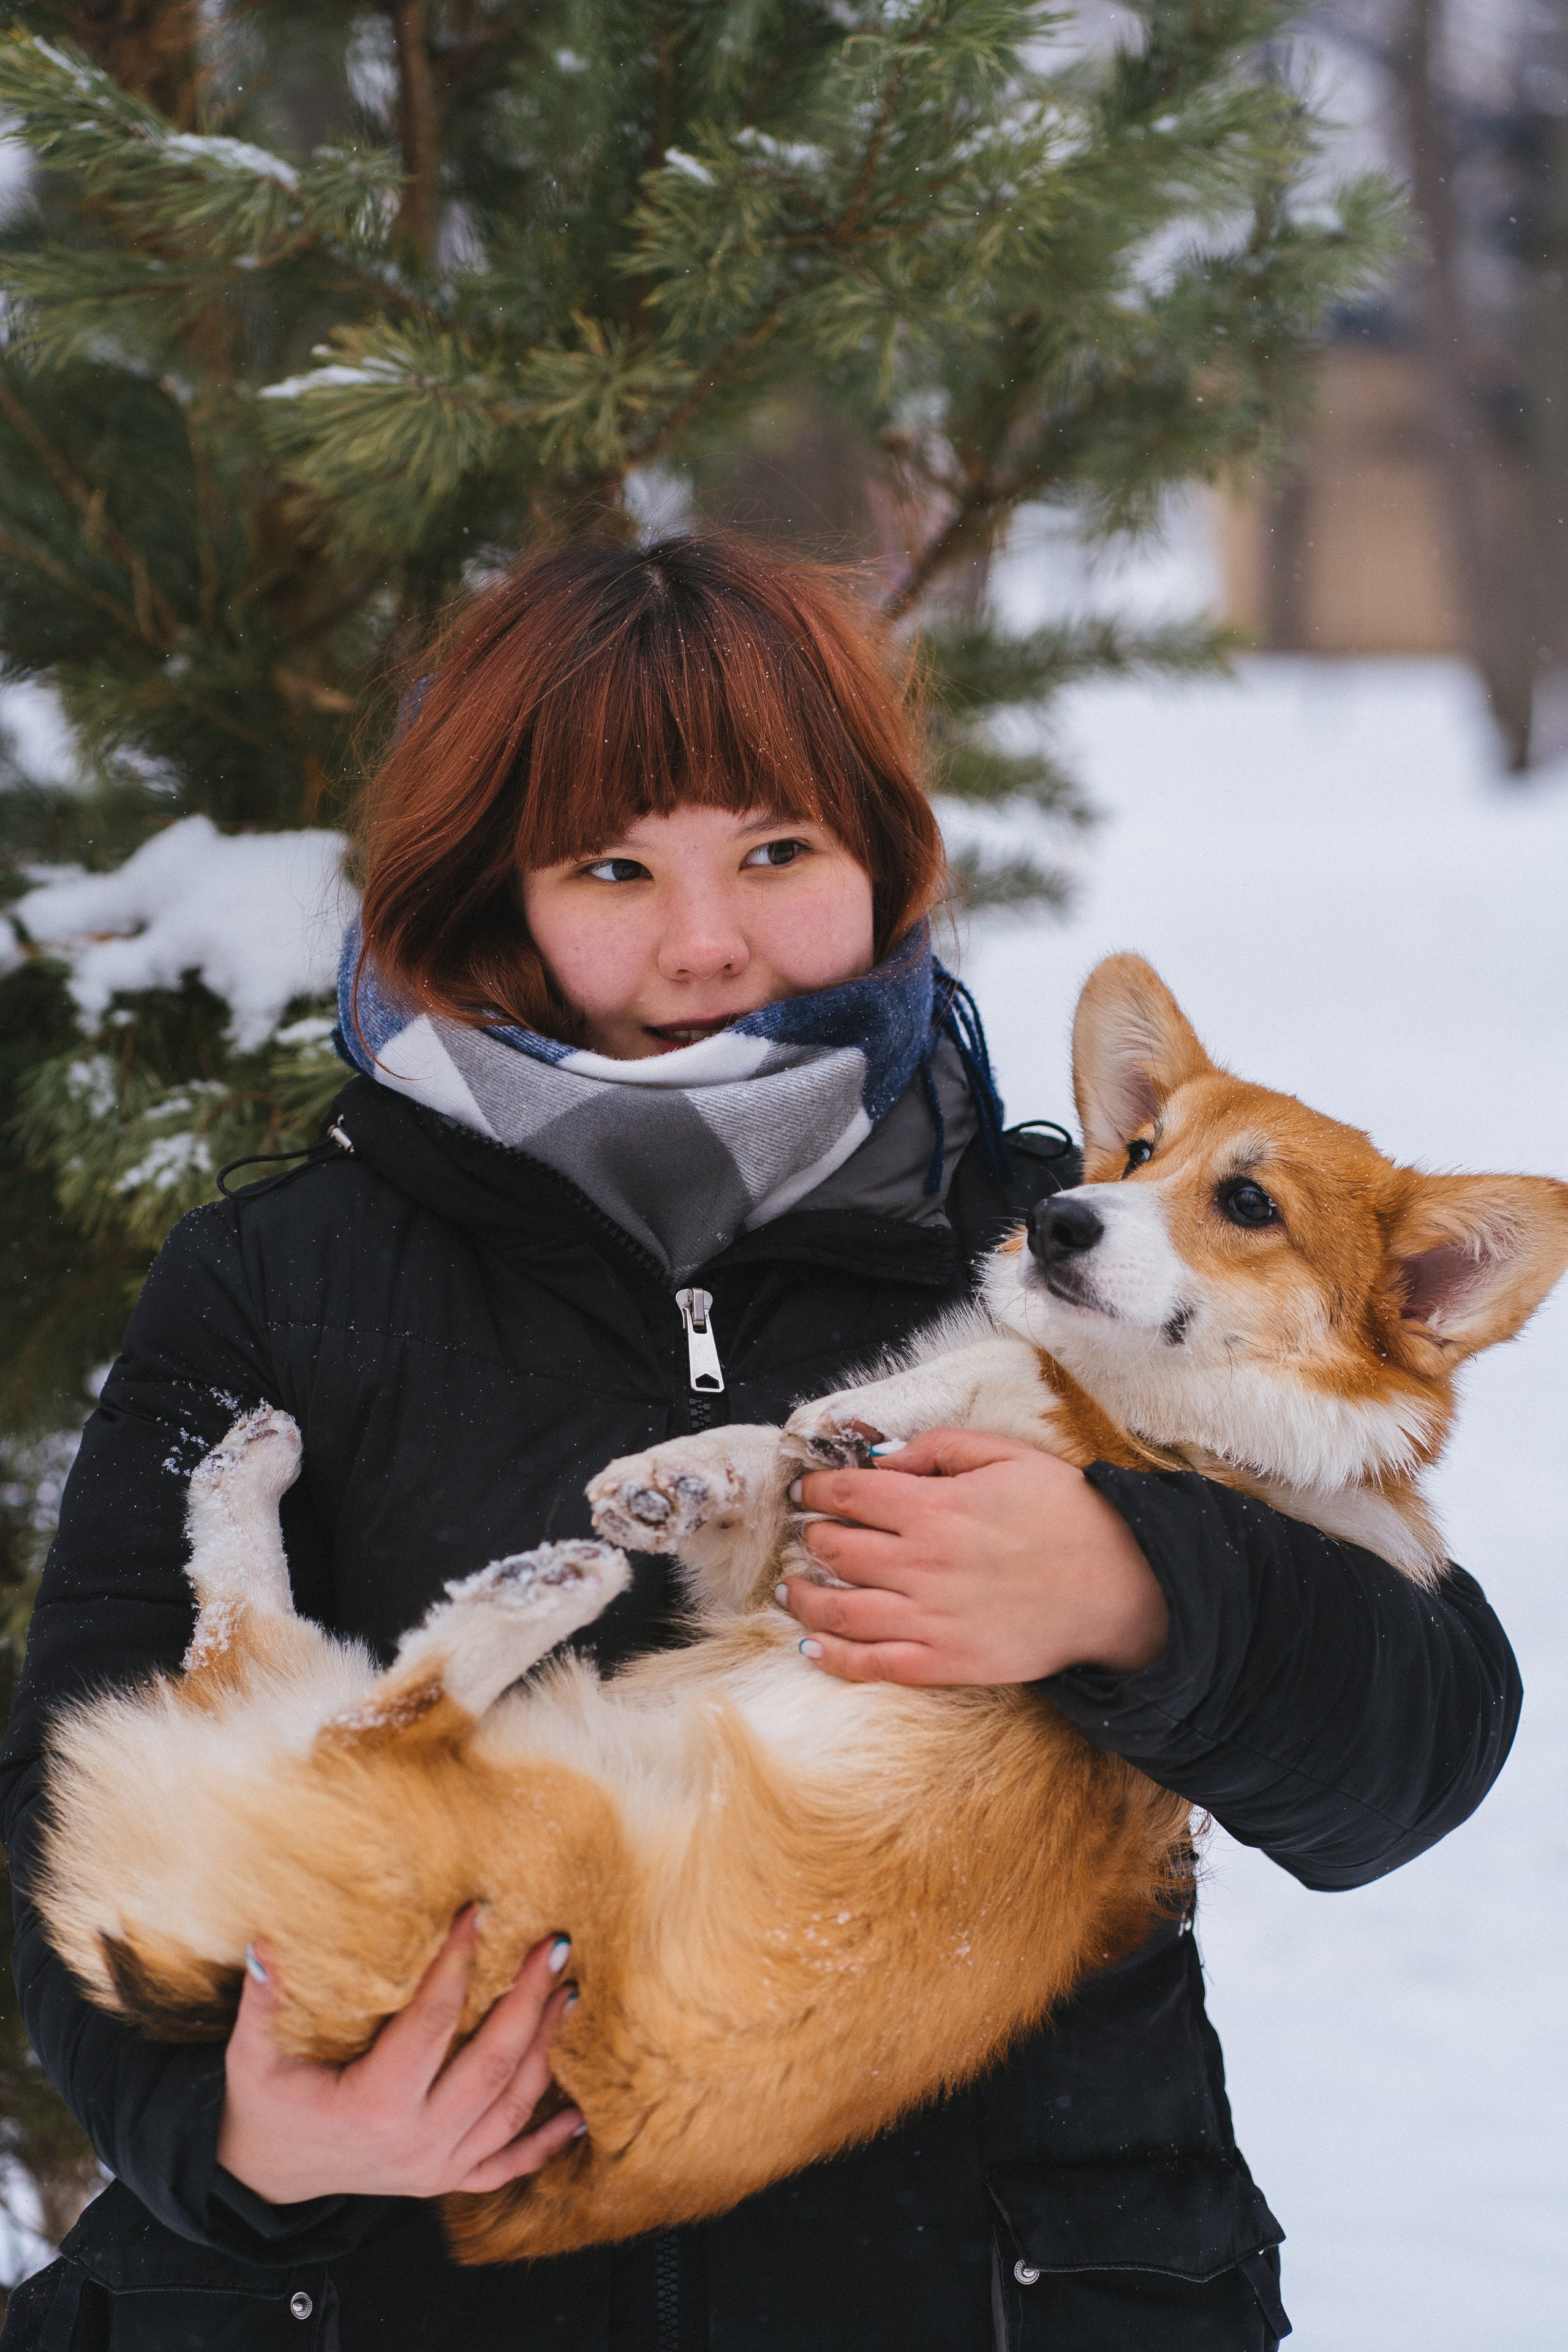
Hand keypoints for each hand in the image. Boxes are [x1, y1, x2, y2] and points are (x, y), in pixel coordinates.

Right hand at [217, 1910, 582, 2204]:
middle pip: (491, 2064)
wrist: (265, 2177)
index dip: (458, 1965)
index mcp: (374, 2104)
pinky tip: (579, 2117)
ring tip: (569, 1995)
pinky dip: (545, 2144)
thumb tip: (262, 1944)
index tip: (479, 1913)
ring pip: (510, 2108)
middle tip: (555, 1947)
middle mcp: (416, 2141)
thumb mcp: (252, 2058)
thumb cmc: (265, 2106)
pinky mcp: (444, 2181)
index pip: (431, 2022)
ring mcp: (436, 2167)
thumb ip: (261, 2005)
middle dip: (528, 2002)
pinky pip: (506, 2166)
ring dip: (546, 2051)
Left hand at [781, 1428, 1167, 1685]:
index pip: (850, 1495)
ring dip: (804, 1597)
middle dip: (811, 1538)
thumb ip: (938, 1449)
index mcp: (935, 1508)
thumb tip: (882, 1458)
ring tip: (789, 1589)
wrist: (1122, 1585)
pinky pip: (874, 1664)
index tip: (806, 1489)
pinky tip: (812, 1644)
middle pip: (836, 1550)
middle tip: (805, 1534)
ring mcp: (932, 1618)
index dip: (818, 1489)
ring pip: (841, 1609)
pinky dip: (833, 1656)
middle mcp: (923, 1564)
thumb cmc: (1068, 1514)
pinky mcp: (948, 1662)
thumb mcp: (1006, 1455)